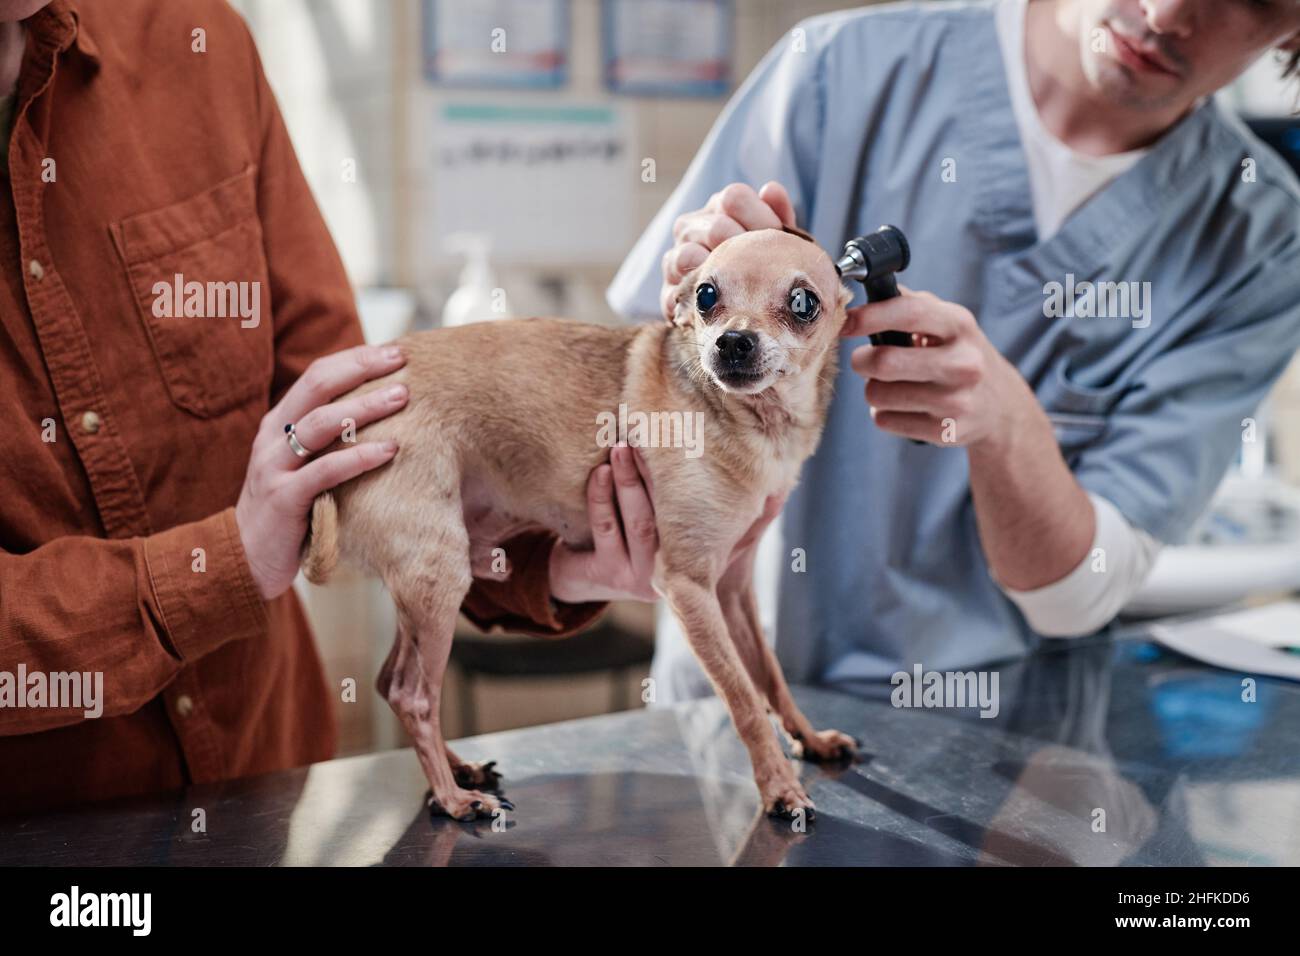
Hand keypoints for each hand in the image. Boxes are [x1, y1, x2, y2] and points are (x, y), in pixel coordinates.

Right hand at [235, 344, 409, 598]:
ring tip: (402, 397)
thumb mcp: (303, 465)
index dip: (355, 358)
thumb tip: (380, 411)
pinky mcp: (283, 499)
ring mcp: (275, 466)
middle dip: (362, 368)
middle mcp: (273, 437)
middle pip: (318, 386)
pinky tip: (390, 449)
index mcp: (279, 422)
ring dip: (366, 406)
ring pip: (321, 423)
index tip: (394, 350)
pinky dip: (358, 457)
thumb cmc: (290, 509)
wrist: (245, 558)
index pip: (317, 375)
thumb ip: (328, 440)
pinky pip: (324, 471)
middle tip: (402, 360)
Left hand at [549, 445, 785, 603]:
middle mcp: (671, 574)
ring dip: (632, 482)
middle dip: (665, 478)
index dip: (719, 493)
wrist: (591, 575)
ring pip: (641, 525)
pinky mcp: (605, 572)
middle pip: (674, 523)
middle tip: (654, 435)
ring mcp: (637, 576)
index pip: (715, 526)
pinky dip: (602, 497)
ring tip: (624, 447)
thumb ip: (736, 508)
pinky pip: (606, 529)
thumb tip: (781, 482)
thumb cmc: (651, 541)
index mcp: (698, 561)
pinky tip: (601, 471)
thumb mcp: (696, 530)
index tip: (711, 450)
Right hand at [660, 181, 796, 320]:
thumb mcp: (776, 239)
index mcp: (717, 208)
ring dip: (717, 272)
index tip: (779, 238)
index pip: (734, 198)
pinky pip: (673, 292)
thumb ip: (778, 213)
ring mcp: (674, 258)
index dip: (761, 218)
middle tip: (766, 268)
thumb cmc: (762, 266)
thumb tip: (770, 189)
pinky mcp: (669, 292)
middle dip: (746, 250)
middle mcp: (690, 227)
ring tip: (740, 285)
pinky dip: (696, 299)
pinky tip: (716, 306)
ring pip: (688, 256)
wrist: (740, 309)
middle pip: (717, 228)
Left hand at [843, 288, 1040, 448]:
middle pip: (884, 362)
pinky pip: (884, 420)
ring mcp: (956, 401)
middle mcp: (962, 363)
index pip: (909, 313)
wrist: (1000, 406)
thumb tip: (867, 288)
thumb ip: (910, 303)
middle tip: (863, 360)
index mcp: (959, 325)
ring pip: (877, 395)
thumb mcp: (947, 321)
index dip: (870, 317)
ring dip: (873, 389)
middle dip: (862, 360)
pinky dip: (883, 413)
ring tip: (891, 385)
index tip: (845, 323)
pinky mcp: (945, 432)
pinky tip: (904, 407)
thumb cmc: (958, 354)